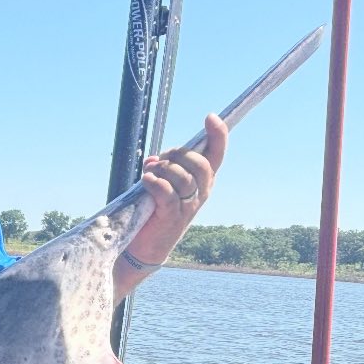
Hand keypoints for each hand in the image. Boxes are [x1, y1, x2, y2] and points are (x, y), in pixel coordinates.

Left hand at [126, 112, 229, 263]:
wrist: (145, 246)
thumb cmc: (154, 210)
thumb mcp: (162, 183)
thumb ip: (162, 168)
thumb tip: (153, 160)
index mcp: (202, 181)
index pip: (217, 155)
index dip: (218, 135)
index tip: (211, 117)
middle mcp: (200, 193)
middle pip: (200, 164)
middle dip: (178, 154)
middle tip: (159, 159)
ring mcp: (188, 207)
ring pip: (184, 178)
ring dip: (163, 170)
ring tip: (148, 172)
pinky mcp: (171, 217)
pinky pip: (167, 193)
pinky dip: (155, 183)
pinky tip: (146, 181)